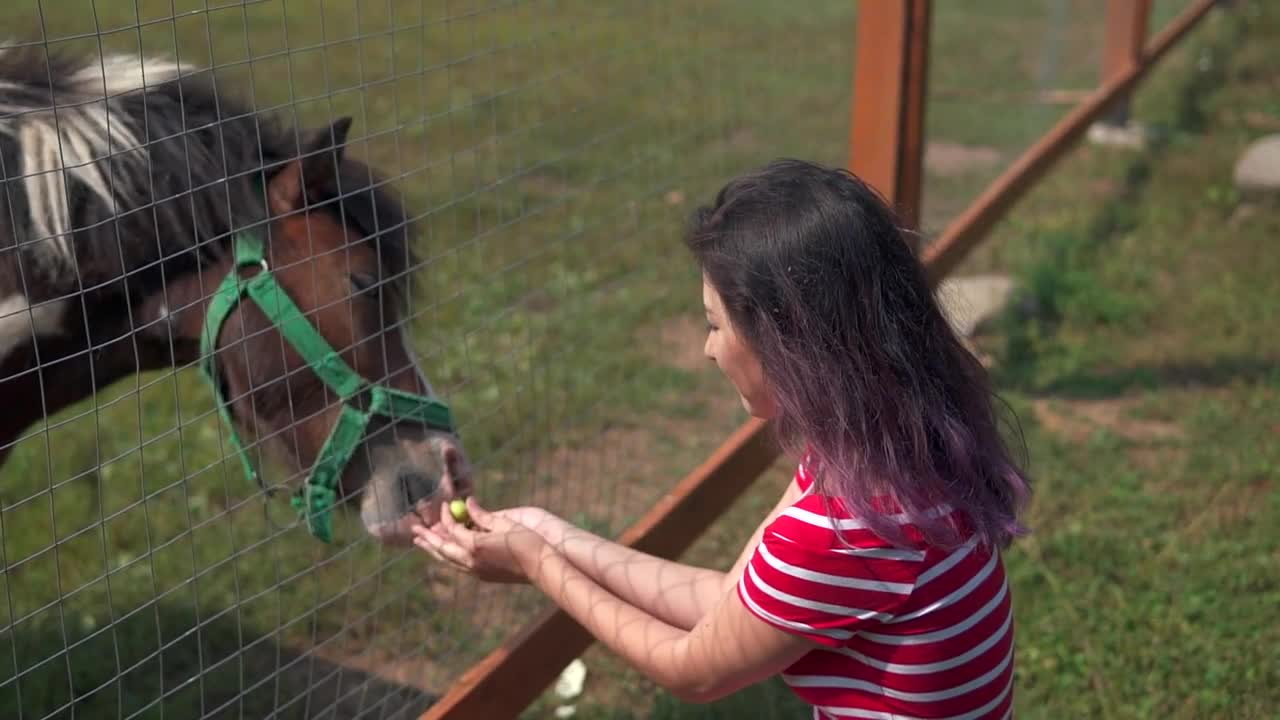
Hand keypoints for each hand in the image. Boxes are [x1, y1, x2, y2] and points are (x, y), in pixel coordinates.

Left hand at [411, 497, 548, 583]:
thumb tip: (467, 502)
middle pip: (443, 548)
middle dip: (428, 538)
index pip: (453, 529)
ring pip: (448, 560)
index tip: (445, 506)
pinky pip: (458, 566)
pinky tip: (447, 552)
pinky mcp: (483, 576)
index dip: (447, 517)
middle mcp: (472, 561)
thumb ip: (482, 515)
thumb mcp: (505, 523)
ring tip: (422, 543)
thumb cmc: (528, 541)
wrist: (542, 567)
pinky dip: (448, 557)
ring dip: (434, 550)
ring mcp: (477, 571)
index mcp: (476, 545)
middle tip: (414, 530)